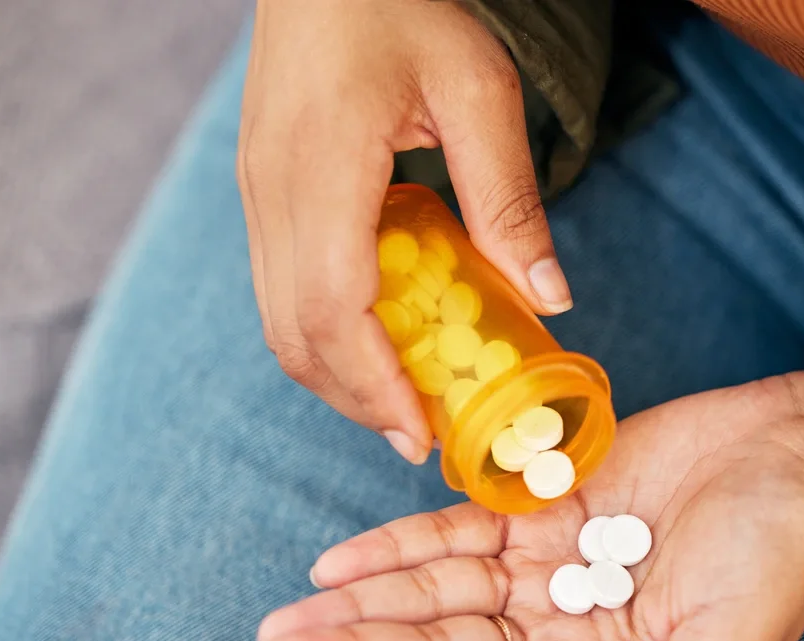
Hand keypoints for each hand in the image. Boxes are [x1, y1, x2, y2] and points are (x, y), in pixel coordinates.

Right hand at [237, 0, 571, 463]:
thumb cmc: (401, 3)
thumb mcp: (478, 89)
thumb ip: (509, 198)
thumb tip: (548, 298)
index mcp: (322, 167)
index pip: (332, 309)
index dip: (374, 386)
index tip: (420, 435)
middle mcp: (270, 190)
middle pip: (292, 334)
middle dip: (354, 399)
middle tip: (418, 434)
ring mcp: (255, 190)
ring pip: (277, 318)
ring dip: (337, 372)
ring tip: (401, 398)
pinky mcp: (261, 187)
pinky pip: (280, 285)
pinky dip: (326, 330)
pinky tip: (378, 333)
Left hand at [250, 377, 803, 640]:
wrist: (799, 458)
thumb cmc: (780, 558)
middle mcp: (561, 629)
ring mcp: (547, 567)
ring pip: (435, 592)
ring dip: (362, 604)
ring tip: (284, 619)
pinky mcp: (544, 508)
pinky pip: (458, 532)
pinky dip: (400, 546)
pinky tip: (340, 563)